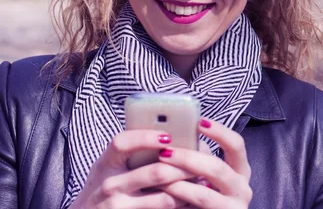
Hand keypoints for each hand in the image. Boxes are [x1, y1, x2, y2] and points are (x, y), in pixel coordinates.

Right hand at [70, 129, 194, 208]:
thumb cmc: (105, 187)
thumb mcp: (109, 167)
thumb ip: (131, 153)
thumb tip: (171, 136)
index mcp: (106, 163)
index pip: (122, 143)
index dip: (146, 137)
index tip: (169, 136)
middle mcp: (110, 185)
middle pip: (155, 173)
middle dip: (184, 166)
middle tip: (202, 160)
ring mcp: (118, 207)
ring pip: (164, 197)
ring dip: (187, 188)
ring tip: (203, 180)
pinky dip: (181, 206)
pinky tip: (191, 199)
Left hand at [157, 118, 252, 208]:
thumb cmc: (204, 194)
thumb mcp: (207, 174)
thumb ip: (199, 158)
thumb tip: (174, 136)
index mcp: (240, 170)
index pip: (236, 145)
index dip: (220, 132)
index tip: (199, 122)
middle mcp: (242, 188)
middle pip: (217, 169)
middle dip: (189, 159)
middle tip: (166, 152)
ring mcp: (233, 208)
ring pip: (204, 194)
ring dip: (177, 184)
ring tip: (158, 176)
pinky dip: (178, 200)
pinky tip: (163, 194)